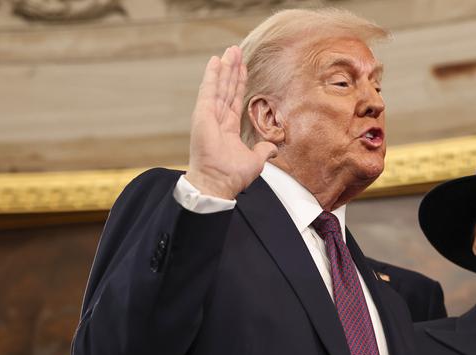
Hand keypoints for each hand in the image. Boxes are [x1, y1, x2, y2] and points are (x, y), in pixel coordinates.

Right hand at [185, 45, 277, 199]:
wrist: (218, 183)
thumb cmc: (231, 176)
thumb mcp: (255, 161)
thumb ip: (263, 150)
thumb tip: (272, 148)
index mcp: (228, 128)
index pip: (234, 99)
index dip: (239, 83)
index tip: (243, 68)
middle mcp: (217, 119)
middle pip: (227, 88)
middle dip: (232, 69)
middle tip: (235, 51)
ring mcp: (209, 115)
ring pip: (219, 85)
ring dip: (225, 67)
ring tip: (230, 50)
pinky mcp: (202, 114)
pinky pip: (209, 90)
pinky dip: (212, 75)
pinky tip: (215, 61)